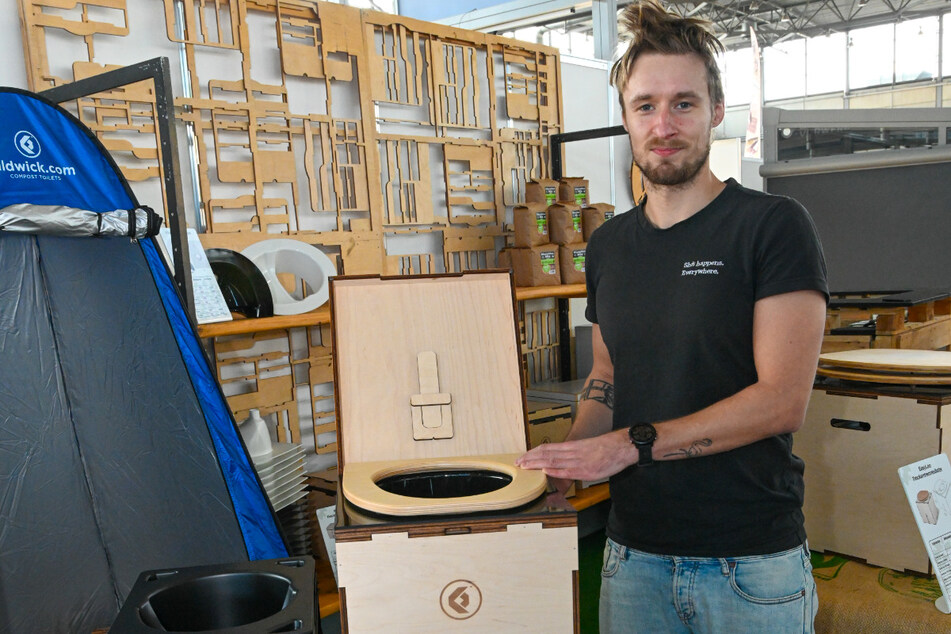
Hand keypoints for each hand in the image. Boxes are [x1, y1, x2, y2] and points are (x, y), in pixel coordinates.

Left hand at [515, 429, 636, 481]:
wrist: (621, 446)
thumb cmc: (606, 447)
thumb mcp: (586, 447)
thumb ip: (574, 453)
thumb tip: (562, 459)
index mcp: (572, 446)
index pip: (548, 448)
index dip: (534, 452)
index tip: (524, 456)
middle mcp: (572, 452)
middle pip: (547, 454)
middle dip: (531, 459)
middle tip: (518, 462)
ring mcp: (578, 461)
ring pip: (553, 462)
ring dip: (537, 465)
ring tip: (524, 467)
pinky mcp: (586, 471)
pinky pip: (568, 471)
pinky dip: (555, 472)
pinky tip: (545, 472)